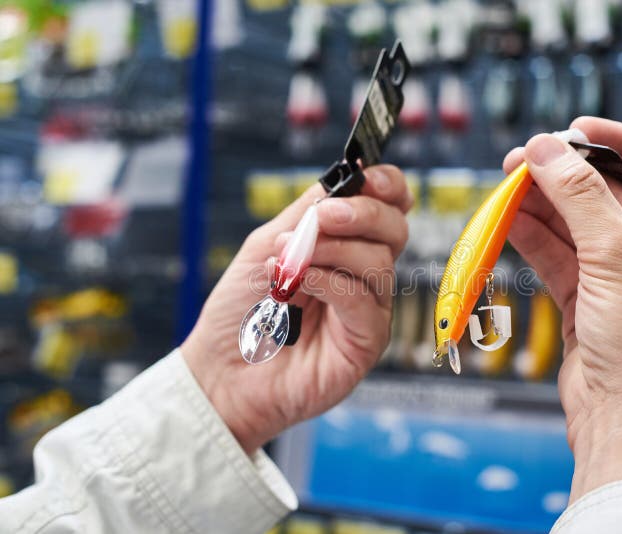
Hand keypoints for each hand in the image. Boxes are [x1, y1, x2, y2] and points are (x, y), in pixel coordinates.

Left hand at [181, 166, 411, 453]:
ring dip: (331, 250)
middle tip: (321, 219)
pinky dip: (329, 282)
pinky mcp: (368, 341)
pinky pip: (363, 299)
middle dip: (361, 213)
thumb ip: (306, 214)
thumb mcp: (269, 244)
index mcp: (347, 245)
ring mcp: (370, 308)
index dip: (387, 185)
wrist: (223, 369)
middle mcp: (365, 274)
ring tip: (287, 260)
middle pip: (394, 228)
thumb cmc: (242, 310)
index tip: (367, 176)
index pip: (389, 206)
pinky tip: (297, 284)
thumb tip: (346, 180)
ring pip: (379, 261)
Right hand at [503, 118, 621, 505]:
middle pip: (608, 194)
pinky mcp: (590, 303)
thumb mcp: (616, 251)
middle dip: (565, 175)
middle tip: (523, 158)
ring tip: (506, 184)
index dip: (619, 140)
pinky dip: (534, 238)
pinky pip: (559, 258)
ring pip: (577, 226)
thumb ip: (578, 193)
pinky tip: (509, 218)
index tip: (575, 127)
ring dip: (542, 204)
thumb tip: (545, 147)